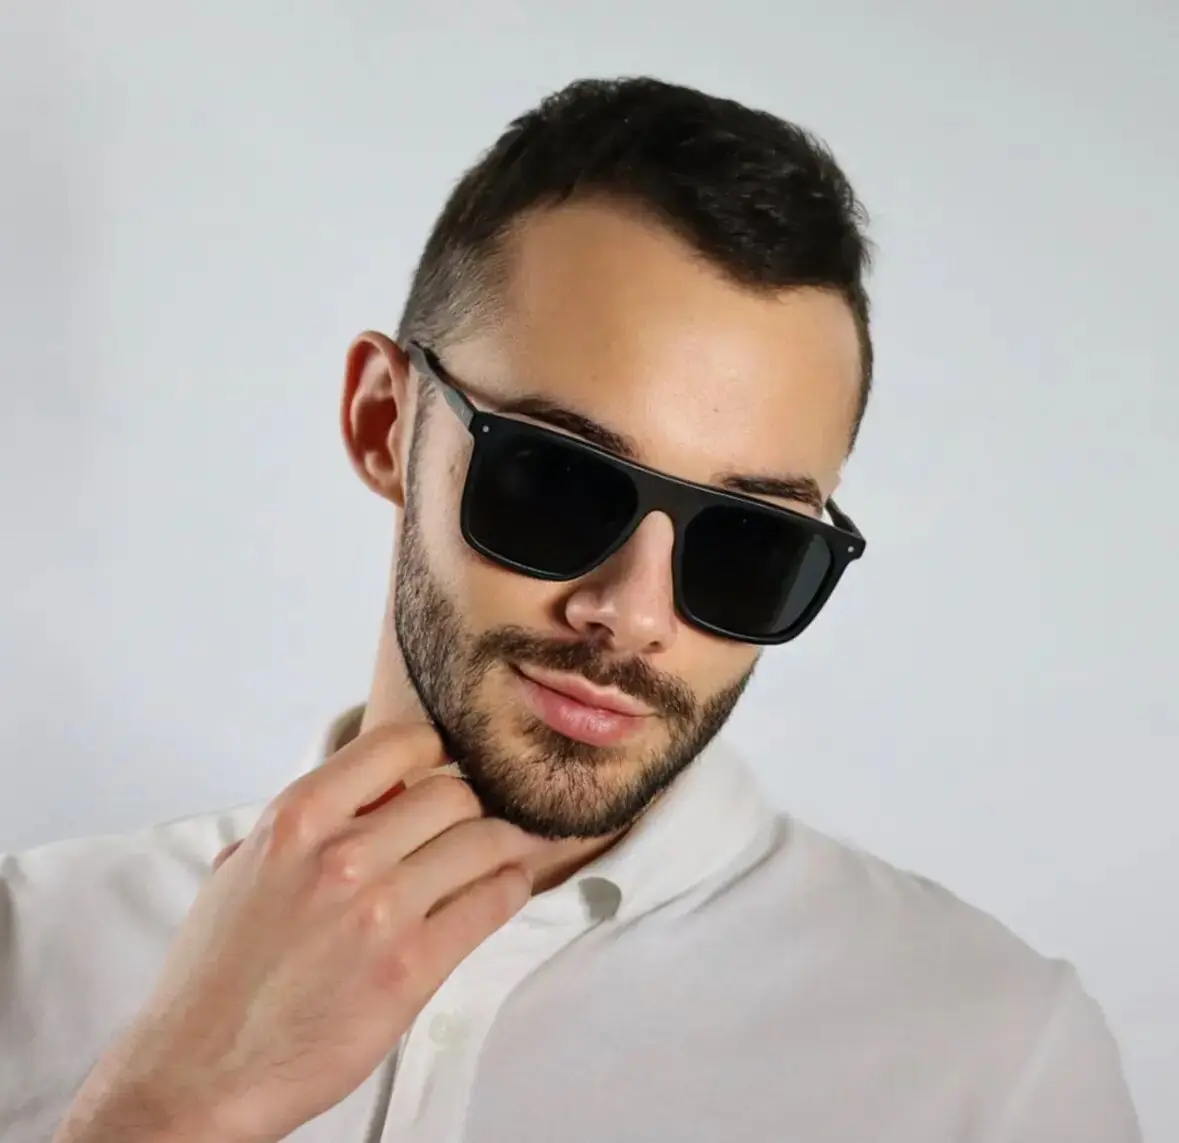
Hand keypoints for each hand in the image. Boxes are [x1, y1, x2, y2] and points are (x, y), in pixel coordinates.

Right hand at [54, 724, 540, 1142]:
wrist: (199, 1073)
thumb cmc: (218, 972)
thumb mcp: (248, 868)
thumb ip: (307, 824)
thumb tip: (369, 793)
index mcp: (298, 818)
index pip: (398, 744)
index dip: (435, 749)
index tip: (448, 762)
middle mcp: (343, 854)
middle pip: (453, 791)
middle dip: (474, 801)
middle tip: (481, 815)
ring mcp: (382, 910)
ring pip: (485, 841)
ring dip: (505, 842)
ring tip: (509, 848)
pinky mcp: (413, 968)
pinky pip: (492, 902)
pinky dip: (509, 888)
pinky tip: (504, 888)